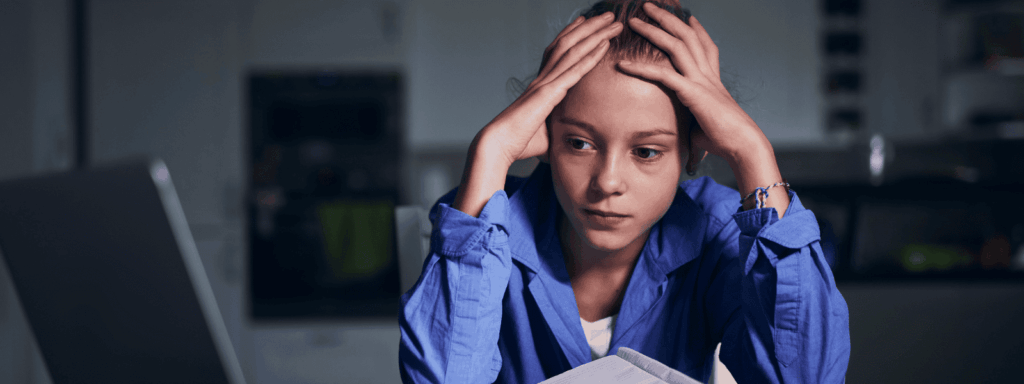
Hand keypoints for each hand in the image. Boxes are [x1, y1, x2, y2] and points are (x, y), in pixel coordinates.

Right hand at [475, 12, 621, 165]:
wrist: (499, 144)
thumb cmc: (520, 143)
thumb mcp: (545, 133)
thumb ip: (558, 128)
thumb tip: (571, 139)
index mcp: (539, 86)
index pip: (556, 52)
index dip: (570, 34)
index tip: (584, 21)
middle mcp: (542, 79)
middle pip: (568, 44)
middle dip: (590, 27)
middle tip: (608, 15)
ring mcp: (545, 83)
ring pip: (573, 50)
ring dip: (595, 34)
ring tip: (613, 21)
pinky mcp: (548, 94)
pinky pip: (574, 71)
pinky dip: (591, 56)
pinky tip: (604, 45)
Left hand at [615, 2, 768, 163]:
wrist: (743, 145)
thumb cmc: (725, 140)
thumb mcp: (704, 124)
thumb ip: (693, 120)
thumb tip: (687, 130)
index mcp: (713, 80)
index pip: (706, 48)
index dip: (698, 30)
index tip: (689, 17)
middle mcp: (708, 75)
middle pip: (688, 37)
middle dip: (668, 19)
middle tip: (650, 6)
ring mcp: (701, 81)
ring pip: (677, 45)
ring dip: (654, 30)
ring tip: (635, 20)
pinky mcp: (692, 93)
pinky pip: (663, 75)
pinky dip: (641, 69)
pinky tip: (622, 64)